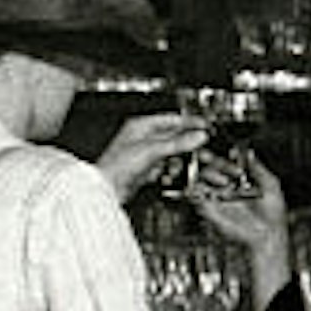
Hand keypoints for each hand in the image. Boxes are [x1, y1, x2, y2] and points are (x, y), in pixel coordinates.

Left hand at [94, 110, 218, 202]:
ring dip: (186, 162)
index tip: (207, 127)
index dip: (191, 123)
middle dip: (193, 147)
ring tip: (198, 168)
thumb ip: (176, 142)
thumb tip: (198, 135)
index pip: (172, 120)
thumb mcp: (151, 150)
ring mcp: (144, 156)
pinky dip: (174, 173)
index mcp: (141, 126)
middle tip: (208, 151)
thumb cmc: (115, 165)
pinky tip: (179, 176)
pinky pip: (166, 170)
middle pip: (175, 140)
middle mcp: (143, 139)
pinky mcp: (145, 172)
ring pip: (173, 156)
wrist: (103, 190)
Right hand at [180, 147, 286, 250]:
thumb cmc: (271, 216)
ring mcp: (216, 199)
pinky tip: (209, 188)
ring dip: (209, 175)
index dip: (226, 156)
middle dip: (213, 161)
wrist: (266, 235)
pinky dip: (196, 190)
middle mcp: (225, 189)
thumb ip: (258, 168)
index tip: (232, 152)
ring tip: (224, 181)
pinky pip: (195, 197)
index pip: (226, 163)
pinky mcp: (208, 210)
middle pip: (210, 167)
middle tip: (215, 157)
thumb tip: (249, 153)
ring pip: (200, 179)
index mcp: (238, 181)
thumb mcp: (271, 185)